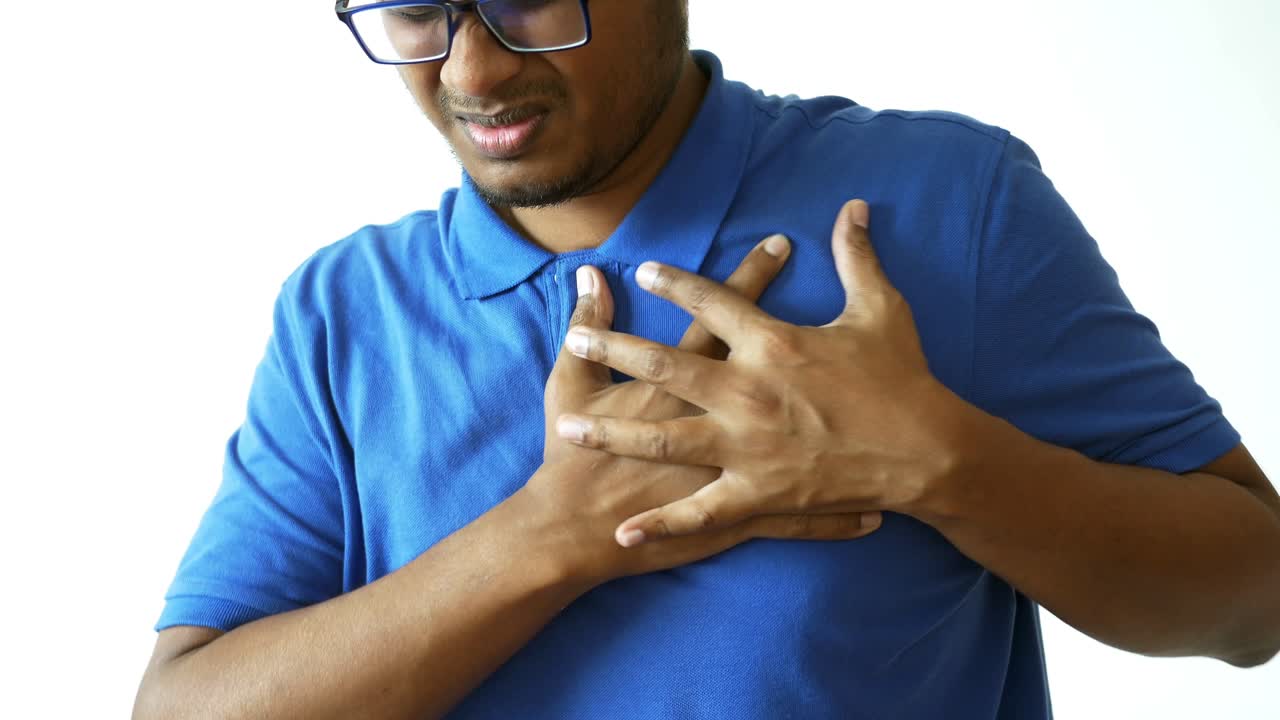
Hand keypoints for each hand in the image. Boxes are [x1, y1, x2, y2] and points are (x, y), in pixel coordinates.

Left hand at [555, 199, 971, 545]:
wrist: (927, 451)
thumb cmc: (903, 379)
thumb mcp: (882, 309)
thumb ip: (857, 255)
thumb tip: (854, 206)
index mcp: (773, 342)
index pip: (711, 302)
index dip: (675, 283)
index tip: (643, 271)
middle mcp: (748, 391)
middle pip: (666, 364)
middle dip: (616, 351)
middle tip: (578, 341)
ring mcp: (747, 446)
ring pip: (663, 436)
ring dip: (612, 432)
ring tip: (569, 428)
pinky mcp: (757, 493)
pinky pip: (700, 513)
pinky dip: (661, 526)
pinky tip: (623, 534)